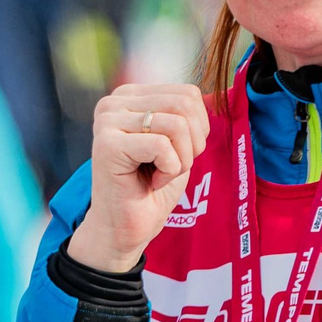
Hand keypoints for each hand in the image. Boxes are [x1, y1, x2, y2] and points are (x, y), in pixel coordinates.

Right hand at [68, 83, 210, 274]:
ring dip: (180, 160)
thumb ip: (185, 116)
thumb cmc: (151, 188)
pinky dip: (169, 171)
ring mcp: (107, 122)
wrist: (125, 228)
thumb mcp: (176, 144)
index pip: (188, 94)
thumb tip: (214, 96)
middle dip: (191, 144)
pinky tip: (151, 182)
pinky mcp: (107, 145)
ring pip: (176, 125)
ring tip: (160, 175)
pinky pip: (162, 147)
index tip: (175, 154)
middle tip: (172, 167)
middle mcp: (114, 102)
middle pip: (183, 105)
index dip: (198, 129)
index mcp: (129, 96)